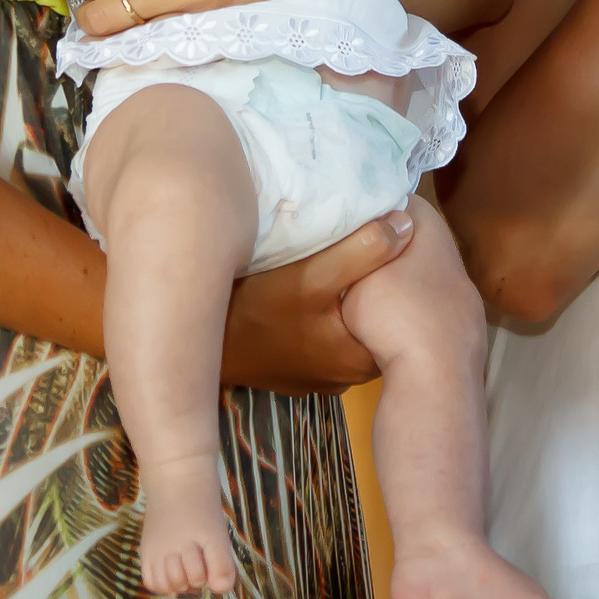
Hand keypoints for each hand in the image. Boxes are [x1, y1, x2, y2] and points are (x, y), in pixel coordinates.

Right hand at [218, 209, 414, 391]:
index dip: (405, 275)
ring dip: (353, 294)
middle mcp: (347, 374)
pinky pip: (328, 331)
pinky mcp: (298, 367)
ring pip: (352, 324)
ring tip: (351, 253)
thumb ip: (362, 252)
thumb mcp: (310, 277)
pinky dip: (329, 309)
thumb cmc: (252, 312)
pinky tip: (318, 282)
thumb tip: (407, 224)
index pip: (403, 315)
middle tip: (379, 237)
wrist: (190, 343)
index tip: (402, 238)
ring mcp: (320, 374)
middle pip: (377, 318)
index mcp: (360, 357)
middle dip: (380, 282)